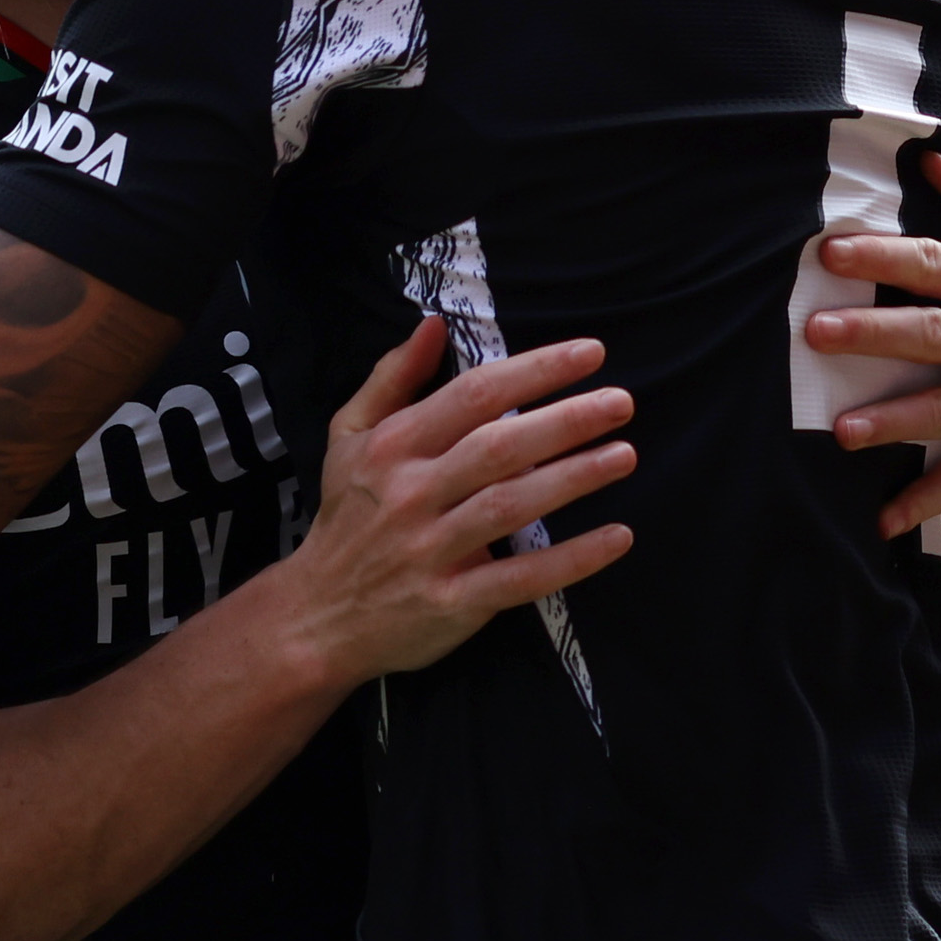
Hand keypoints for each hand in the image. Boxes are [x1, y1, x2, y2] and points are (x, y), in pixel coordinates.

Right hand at [275, 319, 635, 684]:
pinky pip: (520, 578)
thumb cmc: (346, 517)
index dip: (534, 371)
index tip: (589, 354)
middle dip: (565, 421)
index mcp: (392, 447)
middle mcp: (412, 494)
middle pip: (498, 447)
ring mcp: (432, 551)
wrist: (317, 616)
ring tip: (624, 455)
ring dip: (573, 479)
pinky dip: (570, 560)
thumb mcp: (348, 436)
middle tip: (621, 402)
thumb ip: (391, 378)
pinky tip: (617, 537)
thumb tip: (434, 324)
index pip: (473, 396)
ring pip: (511, 507)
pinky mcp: (452, 602)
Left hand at [802, 154, 940, 541]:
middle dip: (874, 334)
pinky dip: (928, 500)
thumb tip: (936, 158)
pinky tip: (883, 519)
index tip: (830, 253)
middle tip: (815, 333)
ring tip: (841, 430)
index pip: (940, 266)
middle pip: (936, 336)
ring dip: (894, 423)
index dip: (885, 258)